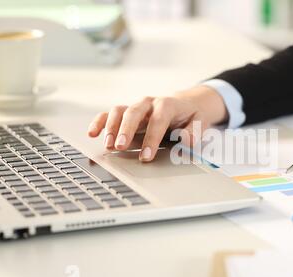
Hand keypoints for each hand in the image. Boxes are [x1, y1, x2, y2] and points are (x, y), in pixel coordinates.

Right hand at [87, 85, 227, 161]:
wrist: (187, 103)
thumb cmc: (191, 116)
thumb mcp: (200, 122)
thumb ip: (193, 132)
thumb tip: (184, 141)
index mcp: (168, 104)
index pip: (158, 121)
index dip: (151, 139)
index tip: (146, 156)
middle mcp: (149, 103)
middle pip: (134, 112)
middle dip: (126, 130)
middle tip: (120, 147)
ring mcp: (136, 106)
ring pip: (119, 111)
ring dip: (111, 127)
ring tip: (108, 145)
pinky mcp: (127, 112)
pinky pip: (110, 114)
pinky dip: (100, 122)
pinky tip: (92, 133)